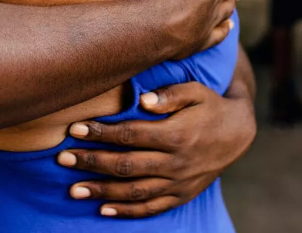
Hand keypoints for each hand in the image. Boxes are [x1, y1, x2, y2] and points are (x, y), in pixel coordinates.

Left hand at [58, 82, 255, 217]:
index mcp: (175, 134)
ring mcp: (178, 182)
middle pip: (127, 165)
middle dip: (92, 162)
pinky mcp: (181, 195)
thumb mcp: (195, 90)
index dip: (101, 133)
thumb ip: (170, 94)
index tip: (75, 129)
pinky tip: (104, 208)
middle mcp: (175, 162)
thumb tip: (142, 99)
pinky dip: (127, 211)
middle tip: (63, 158)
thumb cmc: (209, 106)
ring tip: (74, 189)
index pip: (130, 135)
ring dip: (102, 191)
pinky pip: (152, 208)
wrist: (238, 133)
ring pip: (135, 191)